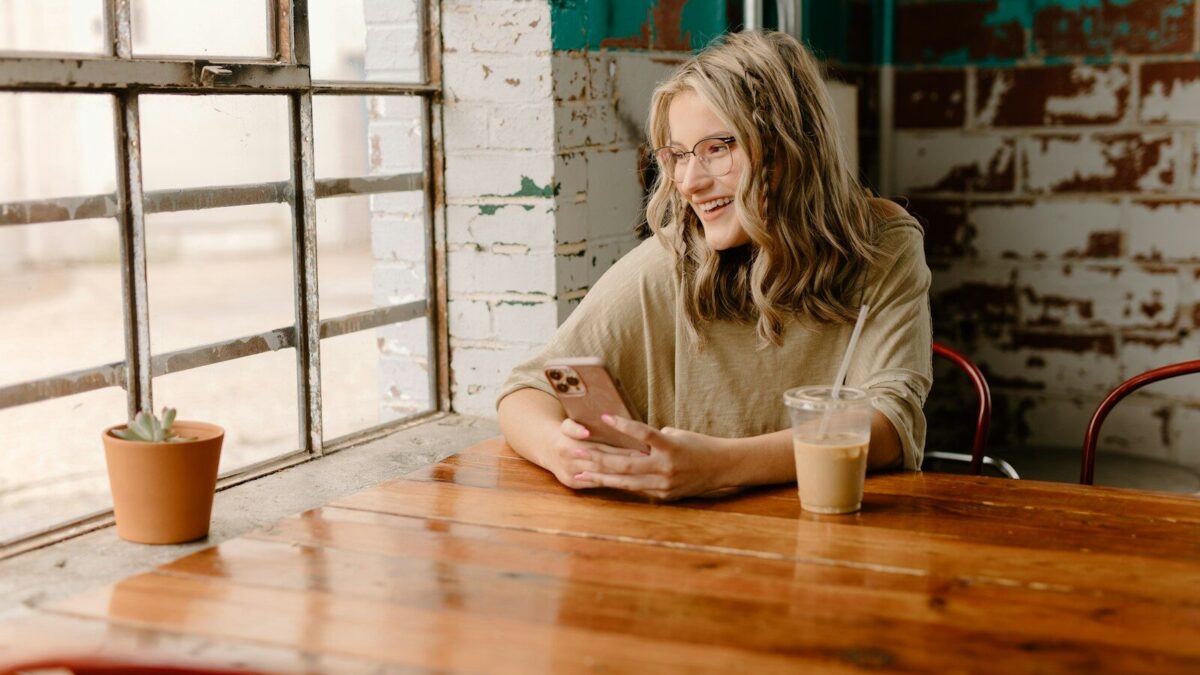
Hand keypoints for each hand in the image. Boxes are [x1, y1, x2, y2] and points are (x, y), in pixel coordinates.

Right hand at [544, 417, 643, 489]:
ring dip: (623, 473)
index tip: (641, 448)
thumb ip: (574, 428)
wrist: (548, 448)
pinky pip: (596, 484)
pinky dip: (613, 480)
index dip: (621, 450)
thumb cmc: (564, 433)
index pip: (600, 449)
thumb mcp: (567, 424)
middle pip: (603, 464)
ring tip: (644, 468)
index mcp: (567, 446)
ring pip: (601, 475)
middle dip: (626, 462)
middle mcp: (568, 463)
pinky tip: (629, 479)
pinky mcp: (573, 484)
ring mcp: (570, 475)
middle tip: (648, 459)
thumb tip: (586, 433)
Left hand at [571, 414, 730, 499]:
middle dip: (598, 458)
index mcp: (670, 446)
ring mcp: (664, 484)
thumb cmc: (698, 445)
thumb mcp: (677, 434)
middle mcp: (666, 467)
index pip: (643, 433)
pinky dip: (617, 484)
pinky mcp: (663, 495)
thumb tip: (627, 437)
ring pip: (625, 481)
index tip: (604, 417)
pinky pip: (635, 489)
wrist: (722, 468)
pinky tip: (600, 482)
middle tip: (575, 451)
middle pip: (625, 462)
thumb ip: (652, 439)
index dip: (623, 425)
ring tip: (579, 473)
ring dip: (600, 476)